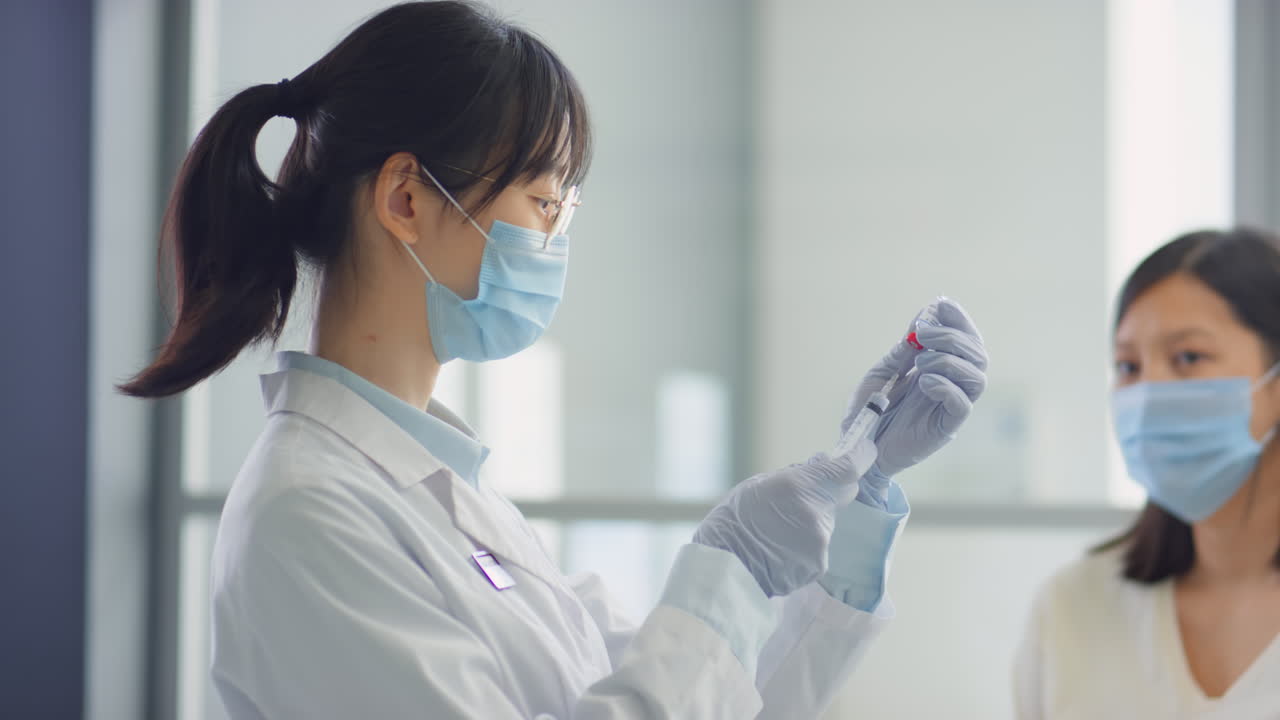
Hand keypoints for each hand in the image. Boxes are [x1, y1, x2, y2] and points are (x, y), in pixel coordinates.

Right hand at [693, 444, 875, 597]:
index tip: (865, 449)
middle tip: (802, 497)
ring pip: (828, 522)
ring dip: (812, 522)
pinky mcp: (819, 565)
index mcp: (799, 486)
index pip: (848, 469)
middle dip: (830, 490)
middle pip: (843, 493)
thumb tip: (820, 466)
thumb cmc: (733, 522)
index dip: (861, 456)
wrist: (724, 569)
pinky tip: (781, 549)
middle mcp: (816, 513)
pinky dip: (805, 545)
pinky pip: (819, 546)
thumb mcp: (758, 485)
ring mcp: (820, 542)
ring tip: (779, 531)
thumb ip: (795, 476)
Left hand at [845, 297, 987, 506]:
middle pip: (977, 354)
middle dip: (952, 336)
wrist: (858, 448)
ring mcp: (950, 406)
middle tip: (922, 333)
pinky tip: (922, 382)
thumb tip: (920, 322)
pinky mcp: (945, 427)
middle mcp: (951, 385)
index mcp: (939, 369)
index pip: (965, 340)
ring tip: (919, 362)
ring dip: (950, 359)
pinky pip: (962, 404)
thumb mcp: (881, 373)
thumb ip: (901, 351)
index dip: (959, 320)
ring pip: (977, 376)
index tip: (941, 305)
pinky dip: (946, 386)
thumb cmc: (869, 412)